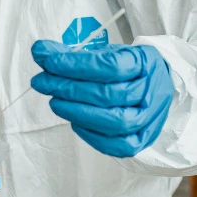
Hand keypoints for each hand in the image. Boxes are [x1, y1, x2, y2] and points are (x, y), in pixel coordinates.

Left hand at [30, 41, 173, 157]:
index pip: (110, 66)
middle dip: (68, 88)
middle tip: (42, 82)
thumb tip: (40, 51)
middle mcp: (152, 91)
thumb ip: (72, 54)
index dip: (76, 65)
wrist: (156, 85)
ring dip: (78, 112)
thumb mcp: (105, 53)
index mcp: (145, 62)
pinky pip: (118, 145)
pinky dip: (92, 135)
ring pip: (115, 122)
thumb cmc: (127, 69)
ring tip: (55, 102)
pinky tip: (74, 122)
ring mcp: (150, 118)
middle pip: (108, 94)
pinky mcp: (142, 139)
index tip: (48, 62)